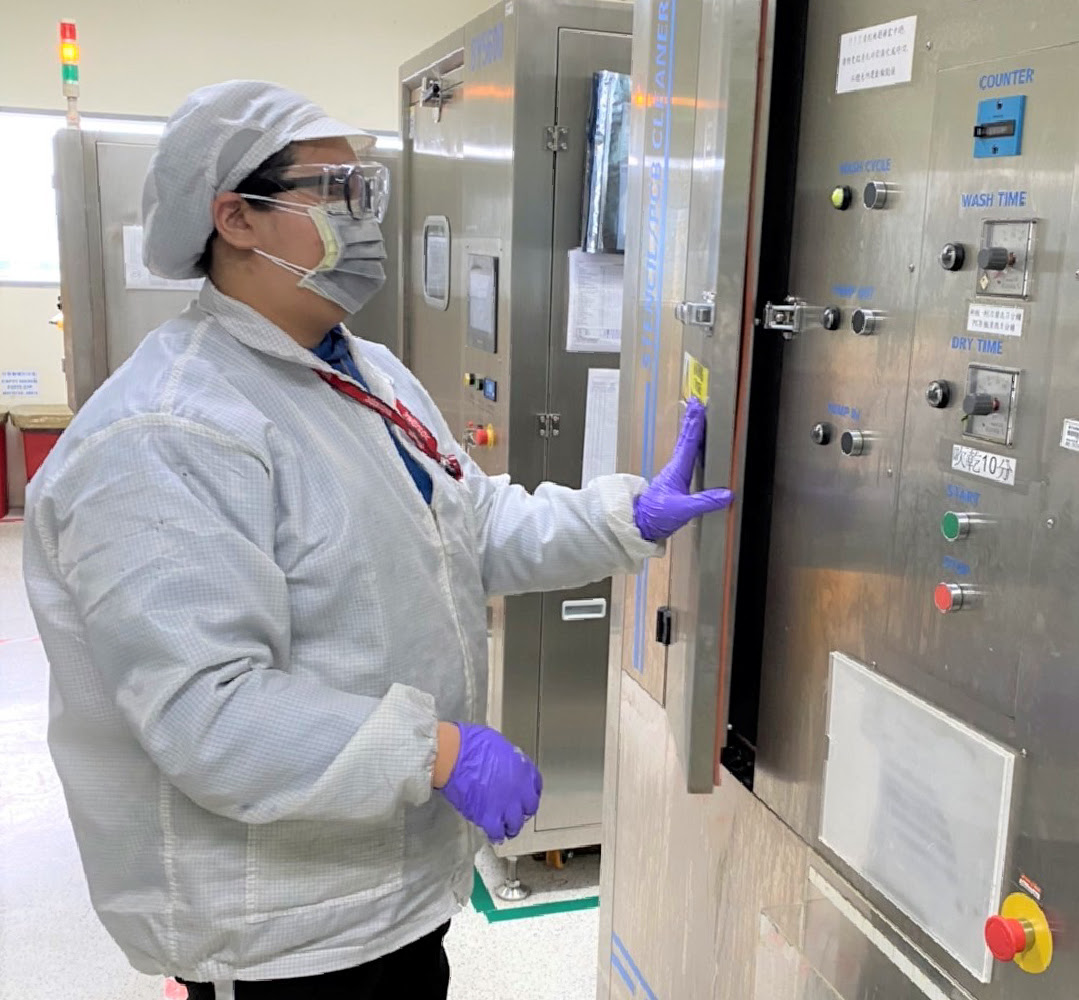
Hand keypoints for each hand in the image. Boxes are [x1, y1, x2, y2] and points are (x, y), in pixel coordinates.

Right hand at [437, 723, 542, 842]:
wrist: (455, 756)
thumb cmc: (473, 744)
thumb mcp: (500, 745)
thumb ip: (509, 761)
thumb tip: (506, 767)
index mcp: (523, 770)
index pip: (535, 786)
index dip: (529, 792)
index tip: (525, 795)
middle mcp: (519, 790)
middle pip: (529, 808)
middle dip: (522, 811)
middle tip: (515, 812)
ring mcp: (505, 806)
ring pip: (515, 824)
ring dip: (511, 826)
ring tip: (506, 828)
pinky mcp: (488, 817)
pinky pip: (497, 832)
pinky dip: (496, 834)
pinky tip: (494, 835)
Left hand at [633, 398, 734, 541]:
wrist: (639, 524)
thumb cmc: (656, 515)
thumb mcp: (683, 510)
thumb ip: (704, 501)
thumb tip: (727, 494)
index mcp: (677, 470)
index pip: (688, 443)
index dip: (695, 425)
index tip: (700, 407)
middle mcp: (674, 469)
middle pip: (685, 440)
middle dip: (692, 421)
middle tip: (696, 404)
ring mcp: (673, 475)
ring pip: (683, 447)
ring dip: (690, 431)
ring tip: (696, 418)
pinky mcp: (673, 482)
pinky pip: (684, 458)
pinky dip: (689, 447)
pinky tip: (693, 448)